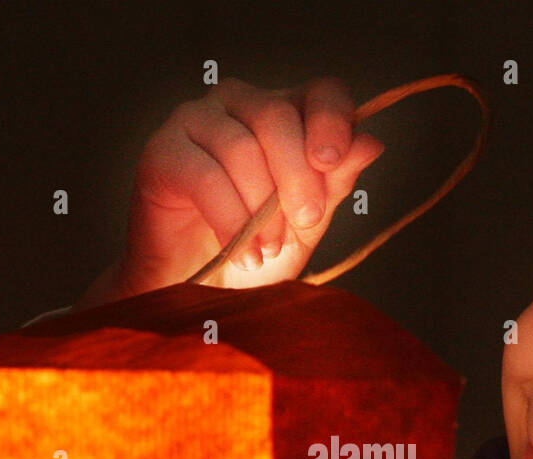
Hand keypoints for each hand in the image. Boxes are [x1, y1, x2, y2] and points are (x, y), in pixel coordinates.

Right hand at [84, 76, 383, 305]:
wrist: (197, 292)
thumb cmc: (253, 253)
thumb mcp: (304, 223)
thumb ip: (332, 183)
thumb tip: (371, 143)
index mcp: (282, 113)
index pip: (320, 92)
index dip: (332, 121)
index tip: (331, 163)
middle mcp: (237, 104)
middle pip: (277, 116)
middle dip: (298, 177)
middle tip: (305, 223)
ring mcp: (194, 121)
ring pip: (241, 148)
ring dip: (262, 209)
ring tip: (269, 250)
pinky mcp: (161, 152)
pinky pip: (205, 176)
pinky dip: (231, 220)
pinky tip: (244, 254)